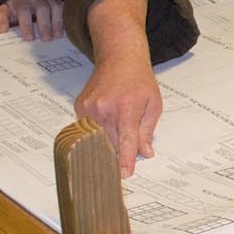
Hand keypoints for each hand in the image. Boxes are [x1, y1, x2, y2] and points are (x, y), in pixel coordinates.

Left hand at [0, 0, 63, 40]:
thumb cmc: (17, 7)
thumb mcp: (5, 10)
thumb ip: (0, 19)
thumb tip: (3, 29)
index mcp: (22, 2)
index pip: (24, 11)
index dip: (27, 25)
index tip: (30, 38)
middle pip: (42, 9)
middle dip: (44, 25)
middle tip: (45, 39)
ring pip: (56, 7)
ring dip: (57, 22)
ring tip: (57, 36)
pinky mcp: (59, 2)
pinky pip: (65, 8)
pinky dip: (66, 18)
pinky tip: (66, 30)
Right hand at [75, 53, 161, 176]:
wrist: (119, 59)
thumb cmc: (139, 80)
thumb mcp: (153, 104)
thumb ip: (147, 131)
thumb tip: (145, 153)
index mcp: (126, 108)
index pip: (125, 141)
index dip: (125, 160)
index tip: (124, 174)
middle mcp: (105, 109)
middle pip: (110, 143)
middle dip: (120, 148)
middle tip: (127, 141)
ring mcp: (89, 108)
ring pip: (98, 138)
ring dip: (108, 137)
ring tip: (118, 118)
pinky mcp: (80, 107)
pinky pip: (89, 129)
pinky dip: (98, 128)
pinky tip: (107, 114)